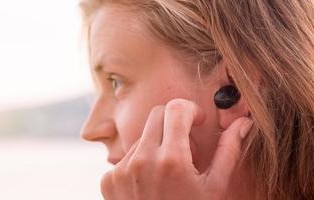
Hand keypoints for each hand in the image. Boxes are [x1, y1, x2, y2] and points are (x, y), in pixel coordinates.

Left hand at [100, 99, 252, 199]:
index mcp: (172, 160)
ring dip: (157, 146)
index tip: (197, 122)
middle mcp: (142, 161)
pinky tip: (151, 185)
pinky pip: (126, 157)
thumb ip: (228, 151)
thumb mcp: (214, 188)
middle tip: (187, 148)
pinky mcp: (108, 179)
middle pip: (157, 115)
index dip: (191, 110)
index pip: (176, 108)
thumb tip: (242, 122)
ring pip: (142, 138)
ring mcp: (121, 170)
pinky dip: (140, 164)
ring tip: (169, 175)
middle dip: (174, 123)